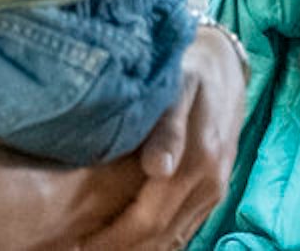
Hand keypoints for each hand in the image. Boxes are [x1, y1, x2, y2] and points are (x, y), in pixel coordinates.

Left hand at [80, 25, 246, 250]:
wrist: (224, 67)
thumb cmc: (190, 71)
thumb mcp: (178, 86)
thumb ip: (167, 127)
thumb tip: (158, 168)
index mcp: (198, 162)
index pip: (149, 219)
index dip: (111, 238)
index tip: (75, 243)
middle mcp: (209, 185)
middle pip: (158, 237)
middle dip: (116, 247)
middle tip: (74, 248)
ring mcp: (213, 192)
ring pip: (171, 238)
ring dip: (134, 248)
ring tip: (90, 245)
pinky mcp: (212, 193)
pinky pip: (182, 229)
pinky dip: (153, 241)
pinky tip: (123, 239)